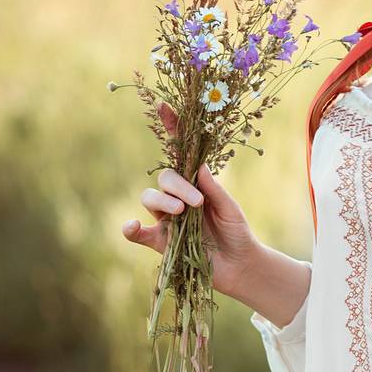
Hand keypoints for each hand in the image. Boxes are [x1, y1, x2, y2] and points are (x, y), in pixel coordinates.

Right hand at [121, 101, 260, 299]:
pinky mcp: (160, 241)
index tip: (163, 107)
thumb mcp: (230, 207)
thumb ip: (214, 189)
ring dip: (164, 203)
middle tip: (197, 203)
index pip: (180, 153)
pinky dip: (131, 228)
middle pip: (164, 178)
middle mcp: (176, 197)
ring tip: (182, 213)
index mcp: (195, 182)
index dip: (171, 130)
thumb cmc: (237, 231)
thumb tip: (199, 166)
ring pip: (149, 199)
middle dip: (178, 186)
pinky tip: (132, 226)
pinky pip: (138, 233)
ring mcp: (166, 218)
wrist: (240, 264)